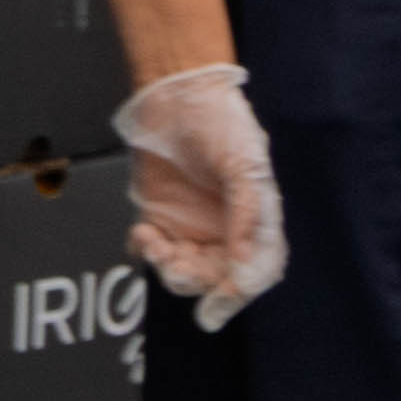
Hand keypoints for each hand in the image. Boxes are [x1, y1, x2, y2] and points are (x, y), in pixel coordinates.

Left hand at [112, 61, 285, 324]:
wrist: (176, 96)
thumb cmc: (222, 123)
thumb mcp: (245, 164)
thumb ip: (247, 213)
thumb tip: (243, 262)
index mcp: (257, 222)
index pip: (254, 271)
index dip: (238, 293)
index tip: (216, 303)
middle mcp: (226, 231)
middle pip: (215, 279)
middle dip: (194, 280)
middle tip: (174, 263)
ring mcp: (193, 227)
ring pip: (182, 271)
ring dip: (166, 266)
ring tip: (153, 240)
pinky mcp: (161, 218)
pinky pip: (153, 251)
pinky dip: (146, 251)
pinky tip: (143, 234)